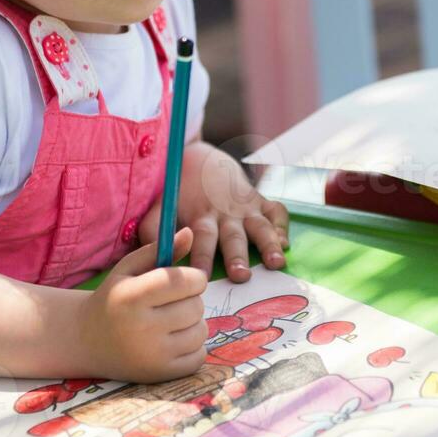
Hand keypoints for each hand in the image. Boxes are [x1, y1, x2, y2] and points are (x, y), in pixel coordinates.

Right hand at [81, 226, 207, 382]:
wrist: (86, 342)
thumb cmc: (113, 298)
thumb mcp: (129, 268)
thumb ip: (161, 250)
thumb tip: (191, 232)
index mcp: (132, 296)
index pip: (185, 281)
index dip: (194, 277)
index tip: (185, 279)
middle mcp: (141, 328)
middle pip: (196, 306)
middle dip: (191, 300)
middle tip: (172, 303)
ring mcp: (152, 356)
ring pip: (201, 331)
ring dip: (193, 323)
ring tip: (171, 321)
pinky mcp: (161, 375)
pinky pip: (199, 356)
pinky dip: (193, 347)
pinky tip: (173, 341)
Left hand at [139, 143, 290, 282]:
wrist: (202, 159)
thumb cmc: (180, 193)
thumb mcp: (162, 208)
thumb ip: (154, 230)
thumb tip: (152, 257)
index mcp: (200, 217)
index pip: (201, 239)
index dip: (201, 257)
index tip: (201, 277)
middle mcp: (225, 214)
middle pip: (232, 236)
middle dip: (237, 256)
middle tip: (241, 276)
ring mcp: (245, 208)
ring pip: (259, 226)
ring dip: (268, 244)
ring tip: (275, 263)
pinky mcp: (260, 201)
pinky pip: (276, 211)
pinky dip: (282, 226)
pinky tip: (285, 243)